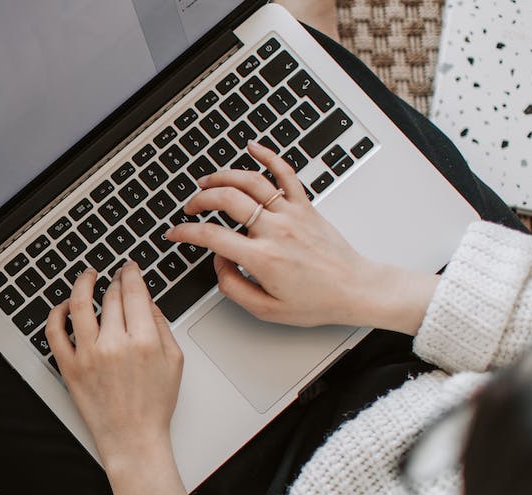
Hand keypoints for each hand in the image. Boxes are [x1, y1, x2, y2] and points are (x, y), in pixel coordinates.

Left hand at [46, 262, 188, 494]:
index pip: (134, 292)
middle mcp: (114, 344)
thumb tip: (147, 301)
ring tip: (87, 276)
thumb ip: (161, 326)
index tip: (130, 268)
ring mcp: (88, 355)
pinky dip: (57, 313)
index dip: (131, 274)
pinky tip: (65, 306)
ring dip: (83, 284)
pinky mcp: (69, 367)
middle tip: (115, 275)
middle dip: (114, 280)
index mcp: (144, 341)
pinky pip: (55, 332)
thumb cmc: (154, 405)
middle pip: (111, 297)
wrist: (133, 439)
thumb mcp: (174, 361)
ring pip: (80, 305)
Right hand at [166, 141, 437, 334]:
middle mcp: (276, 230)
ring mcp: (292, 214)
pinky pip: (285, 173)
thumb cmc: (317, 301)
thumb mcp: (266, 310)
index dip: (185, 232)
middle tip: (190, 208)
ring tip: (207, 181)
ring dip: (223, 177)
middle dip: (200, 200)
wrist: (356, 289)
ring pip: (251, 181)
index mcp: (263, 258)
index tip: (175, 233)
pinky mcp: (306, 206)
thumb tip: (219, 262)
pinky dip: (268, 156)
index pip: (212, 237)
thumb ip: (233, 287)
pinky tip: (253, 147)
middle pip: (227, 200)